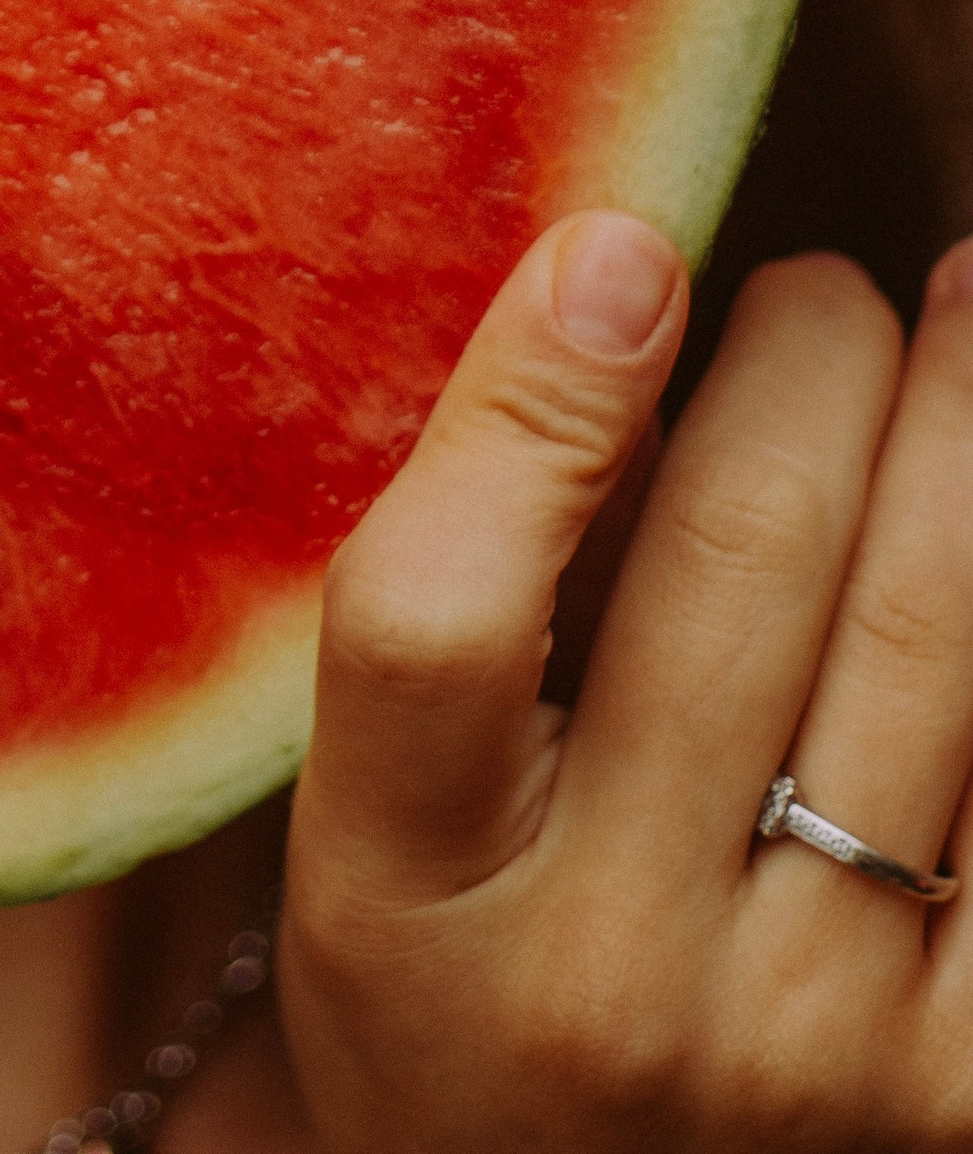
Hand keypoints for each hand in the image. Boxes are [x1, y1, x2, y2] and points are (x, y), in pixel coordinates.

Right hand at [278, 217, 972, 1150]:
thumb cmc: (466, 977)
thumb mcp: (373, 818)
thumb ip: (459, 579)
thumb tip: (625, 281)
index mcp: (403, 895)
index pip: (441, 617)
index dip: (536, 406)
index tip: (616, 245)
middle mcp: (616, 978)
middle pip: (737, 566)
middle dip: (813, 353)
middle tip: (824, 283)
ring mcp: (825, 1042)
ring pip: (939, 631)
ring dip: (964, 416)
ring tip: (965, 300)